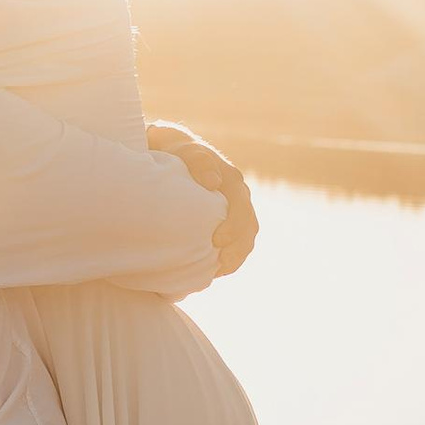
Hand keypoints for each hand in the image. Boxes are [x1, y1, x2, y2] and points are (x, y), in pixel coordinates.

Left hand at [147, 121, 257, 277]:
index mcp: (232, 181)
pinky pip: (237, 243)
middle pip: (248, 227)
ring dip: (236, 257)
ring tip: (218, 273)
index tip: (217, 241)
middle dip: (237, 248)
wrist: (175, 155)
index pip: (241, 207)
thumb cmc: (178, 153)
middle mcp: (239, 196)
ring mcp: (235, 210)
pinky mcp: (228, 222)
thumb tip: (213, 182)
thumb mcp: (185, 151)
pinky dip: (230, 258)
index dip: (233, 227)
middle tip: (219, 265)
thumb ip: (198, 161)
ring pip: (246, 238)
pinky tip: (214, 270)